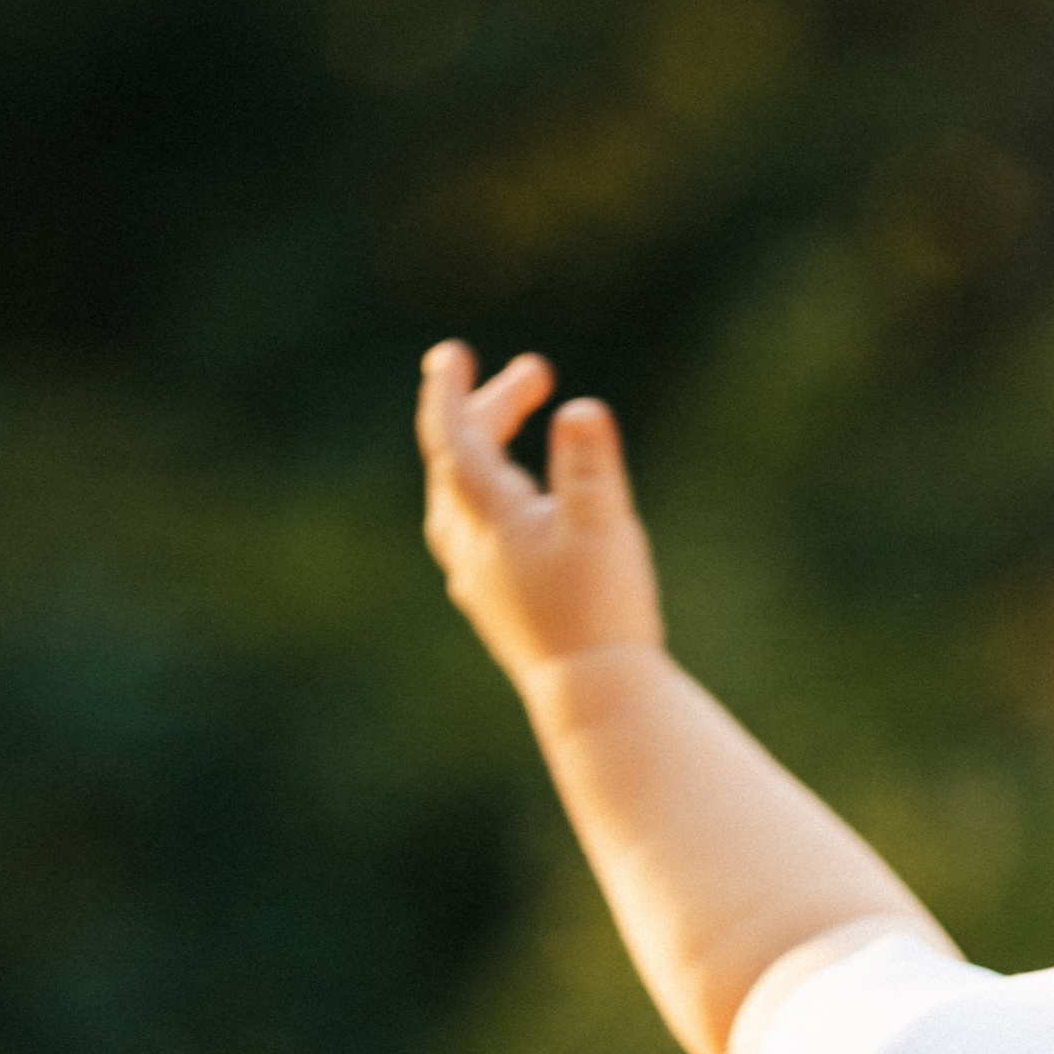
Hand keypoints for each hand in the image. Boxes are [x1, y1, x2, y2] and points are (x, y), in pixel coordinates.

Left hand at [417, 339, 663, 688]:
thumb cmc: (602, 611)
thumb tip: (581, 410)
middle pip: (458, 462)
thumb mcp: (603, 528)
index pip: (453, 438)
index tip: (451, 352)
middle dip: (489, 410)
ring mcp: (476, 580)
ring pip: (458, 501)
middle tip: (536, 376)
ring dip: (480, 455)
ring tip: (505, 428)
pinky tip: (510, 511)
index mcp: (489, 518)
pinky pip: (473, 535)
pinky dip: (487, 500)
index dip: (449, 391)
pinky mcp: (494, 607)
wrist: (594, 700)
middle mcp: (469, 547)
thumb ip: (589, 465)